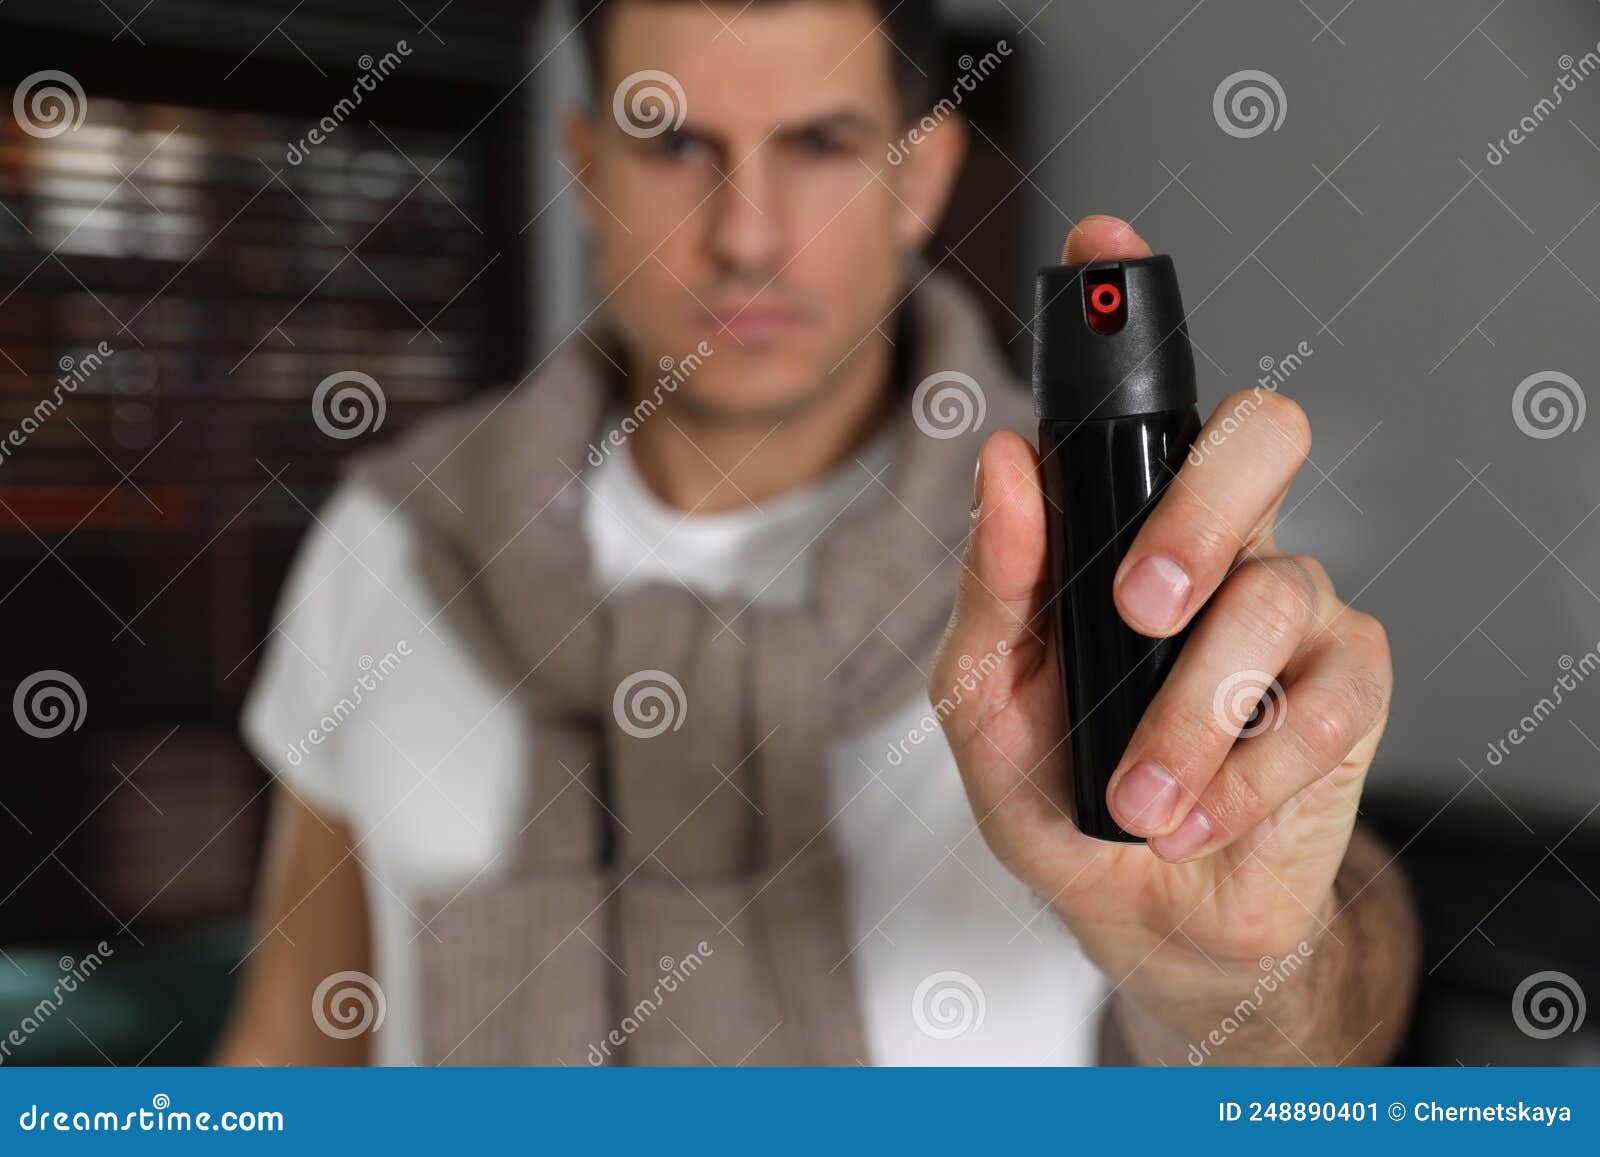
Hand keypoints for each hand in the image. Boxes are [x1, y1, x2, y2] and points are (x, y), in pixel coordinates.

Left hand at [933, 216, 1393, 1030]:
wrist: (1146, 912)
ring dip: (1194, 713)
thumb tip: (1001, 464)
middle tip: (1141, 606)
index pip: (1143, 403)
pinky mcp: (1349, 690)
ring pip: (1282, 591)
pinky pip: (1325, 696)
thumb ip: (992, 588)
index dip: (1130, 310)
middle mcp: (1220, 546)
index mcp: (1125, 531)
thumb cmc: (1061, 791)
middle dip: (1200, 508)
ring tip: (1138, 795)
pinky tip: (1196, 814)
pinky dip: (1246, 771)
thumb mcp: (983, 699)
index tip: (1102, 242)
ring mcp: (1294, 610)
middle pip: (1262, 438)